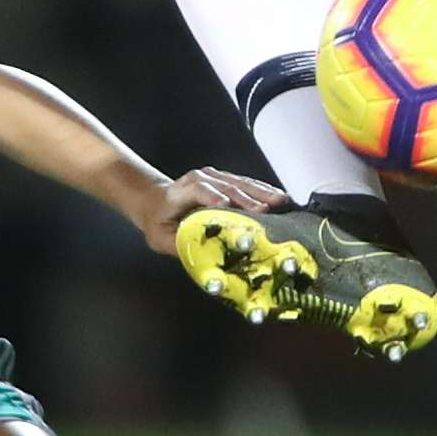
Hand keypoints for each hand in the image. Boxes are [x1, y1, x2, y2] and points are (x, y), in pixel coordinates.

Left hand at [131, 165, 284, 255]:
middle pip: (225, 185)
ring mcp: (213, 177)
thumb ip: (180, 246)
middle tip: (265, 209)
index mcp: (179, 193)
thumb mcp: (161, 238)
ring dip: (261, 192)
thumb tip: (204, 258)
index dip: (212, 197)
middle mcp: (198, 179)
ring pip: (239, 182)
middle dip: (246, 198)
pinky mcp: (224, 179)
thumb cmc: (159, 221)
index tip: (227, 205)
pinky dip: (262, 190)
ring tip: (279, 201)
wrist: (156, 200)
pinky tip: (276, 196)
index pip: (198, 190)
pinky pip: (245, 183)